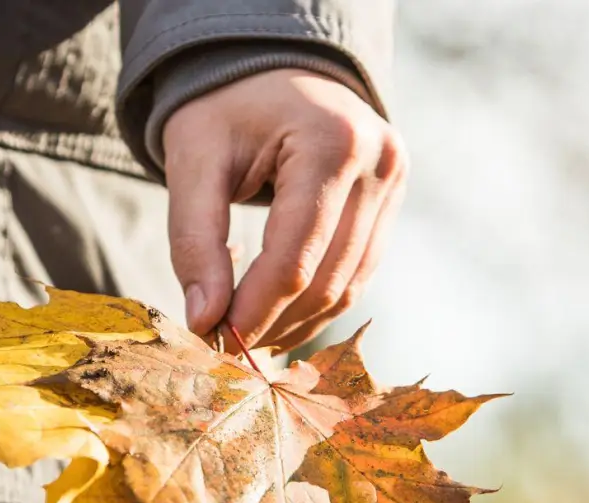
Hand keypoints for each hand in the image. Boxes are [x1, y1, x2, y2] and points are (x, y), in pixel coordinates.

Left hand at [164, 68, 407, 351]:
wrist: (271, 66)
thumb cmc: (226, 107)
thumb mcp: (193, 159)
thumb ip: (194, 238)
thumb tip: (204, 321)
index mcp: (333, 142)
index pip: (295, 258)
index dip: (254, 311)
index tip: (215, 341)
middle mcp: (379, 163)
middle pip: (327, 279)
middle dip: (274, 323)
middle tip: (225, 349)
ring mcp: (395, 182)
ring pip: (350, 286)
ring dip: (297, 322)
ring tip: (248, 337)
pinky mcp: (394, 200)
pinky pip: (359, 271)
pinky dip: (318, 300)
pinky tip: (277, 313)